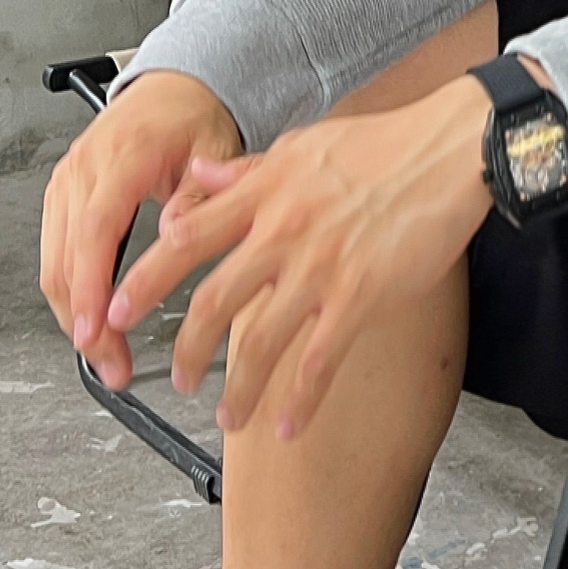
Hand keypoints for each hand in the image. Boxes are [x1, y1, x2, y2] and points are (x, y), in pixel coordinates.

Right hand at [39, 71, 241, 388]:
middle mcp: (84, 169)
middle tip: (111, 363)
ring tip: (104, 354)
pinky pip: (53, 251)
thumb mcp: (215, 150)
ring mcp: (67, 181)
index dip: (92, 287)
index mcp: (122, 156)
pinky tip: (91, 320)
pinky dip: (69, 291)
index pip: (94, 230)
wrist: (174, 88)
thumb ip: (197, 195)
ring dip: (72, 314)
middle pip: (65, 257)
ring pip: (52, 262)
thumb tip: (176, 237)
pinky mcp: (62, 194)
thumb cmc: (196, 118)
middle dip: (82, 320)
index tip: (97, 330)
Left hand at [105, 75, 495, 440]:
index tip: (116, 307)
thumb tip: (198, 176)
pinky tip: (288, 424)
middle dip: (186, 350)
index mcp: (265, 192)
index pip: (187, 237)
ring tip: (227, 417)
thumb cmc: (385, 144)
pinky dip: (299, 401)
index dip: (145, 278)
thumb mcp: (303, 144)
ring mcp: (320, 267)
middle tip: (176, 378)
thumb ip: (246, 168)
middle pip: (213, 300)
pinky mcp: (361, 296)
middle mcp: (283, 231)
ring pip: (261, 342)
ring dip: (238, 390)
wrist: (450, 151)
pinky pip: (319, 361)